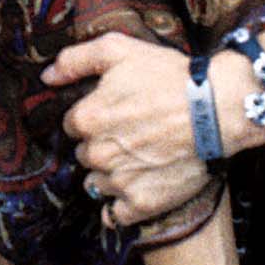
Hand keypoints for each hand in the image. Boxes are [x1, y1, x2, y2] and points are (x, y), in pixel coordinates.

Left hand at [47, 32, 214, 226]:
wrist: (217, 109)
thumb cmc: (168, 76)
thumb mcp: (118, 49)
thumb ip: (74, 60)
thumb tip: (46, 77)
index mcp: (86, 119)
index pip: (73, 124)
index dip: (94, 116)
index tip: (116, 112)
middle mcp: (97, 154)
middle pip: (85, 154)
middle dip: (102, 145)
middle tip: (132, 132)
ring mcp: (119, 181)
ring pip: (97, 184)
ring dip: (111, 174)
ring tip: (141, 157)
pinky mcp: (141, 203)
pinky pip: (115, 215)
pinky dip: (122, 205)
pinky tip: (138, 187)